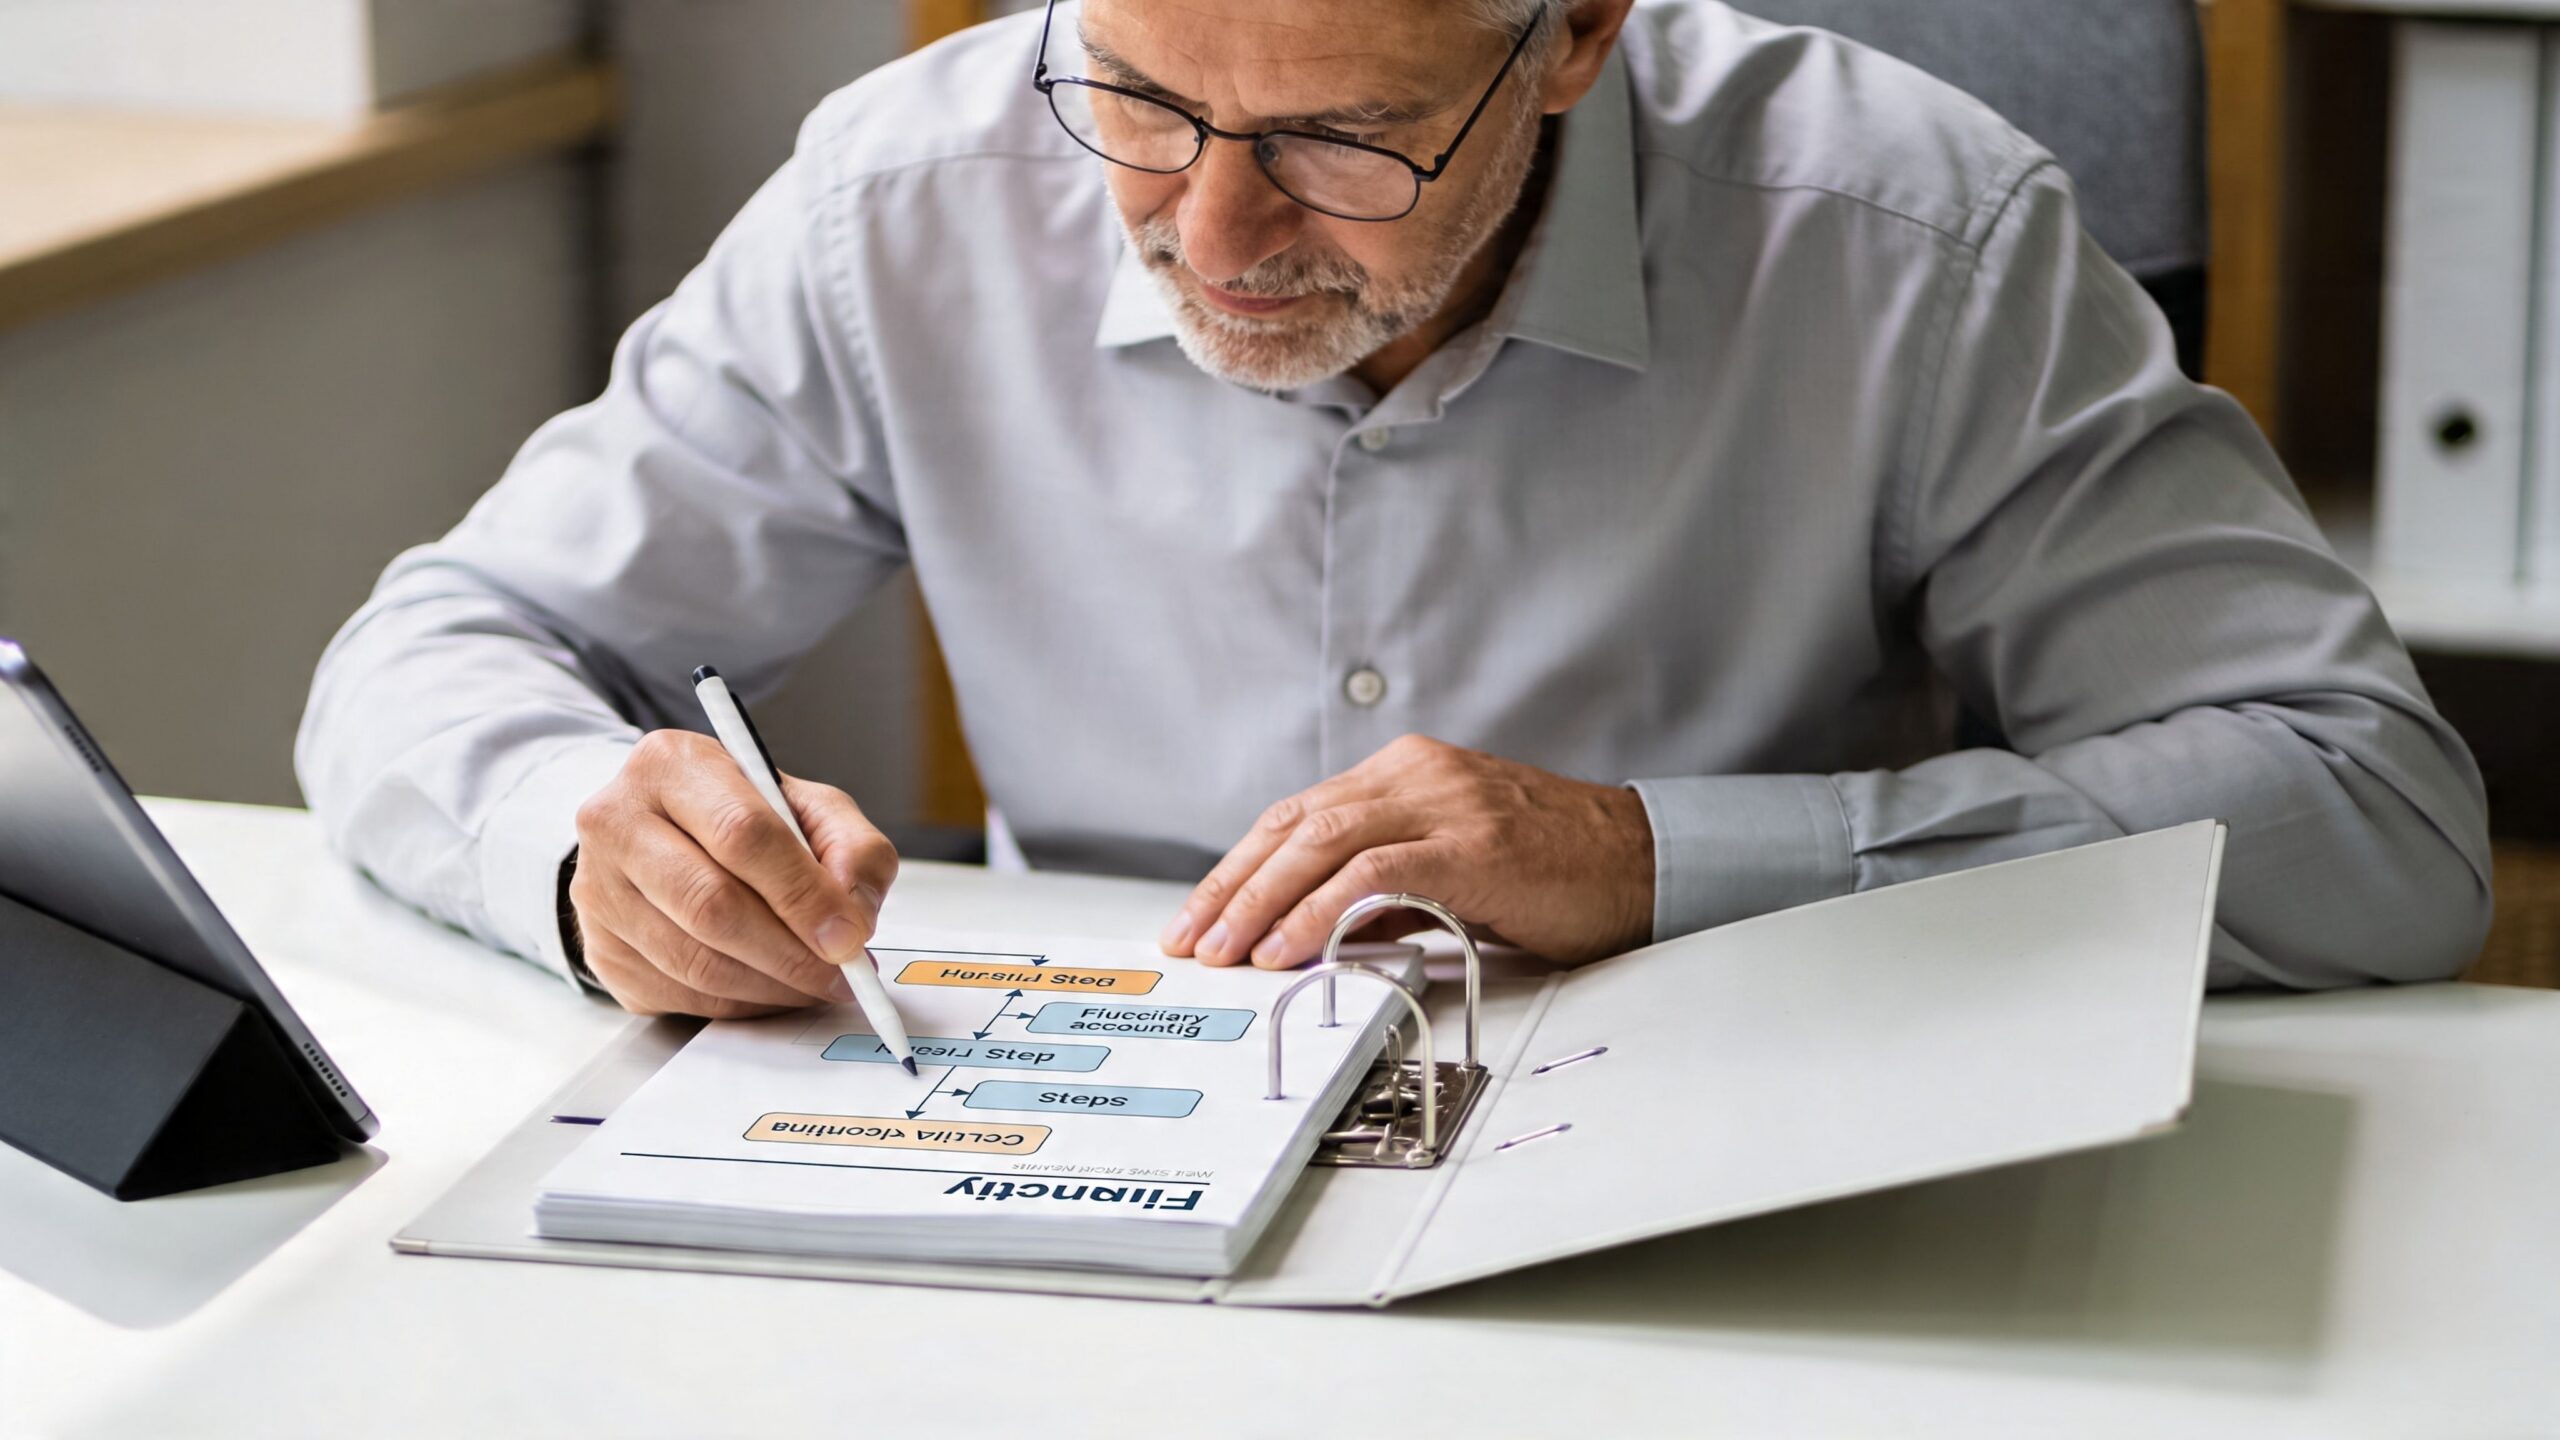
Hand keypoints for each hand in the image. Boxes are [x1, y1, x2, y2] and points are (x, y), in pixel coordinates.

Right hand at [569, 729, 899, 1017]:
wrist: (664, 836)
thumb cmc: (743, 818)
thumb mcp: (809, 807)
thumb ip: (851, 848)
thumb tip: (853, 917)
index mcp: (671, 765)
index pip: (741, 833)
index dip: (802, 893)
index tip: (849, 936)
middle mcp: (617, 821)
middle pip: (711, 904)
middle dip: (791, 952)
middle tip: (842, 974)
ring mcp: (598, 889)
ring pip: (694, 961)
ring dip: (771, 985)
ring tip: (817, 984)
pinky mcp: (600, 949)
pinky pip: (680, 993)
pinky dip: (741, 1003)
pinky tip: (773, 989)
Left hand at [1159, 735, 1654, 969]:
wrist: (1641, 864)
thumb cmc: (1553, 871)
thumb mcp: (1450, 870)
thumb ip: (1384, 889)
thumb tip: (1312, 933)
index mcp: (1406, 771)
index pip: (1299, 814)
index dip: (1242, 866)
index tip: (1203, 913)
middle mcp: (1416, 773)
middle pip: (1297, 823)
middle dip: (1234, 885)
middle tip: (1194, 938)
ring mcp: (1444, 803)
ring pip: (1323, 841)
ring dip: (1263, 901)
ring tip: (1229, 950)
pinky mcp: (1470, 844)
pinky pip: (1375, 873)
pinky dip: (1322, 911)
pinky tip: (1290, 947)